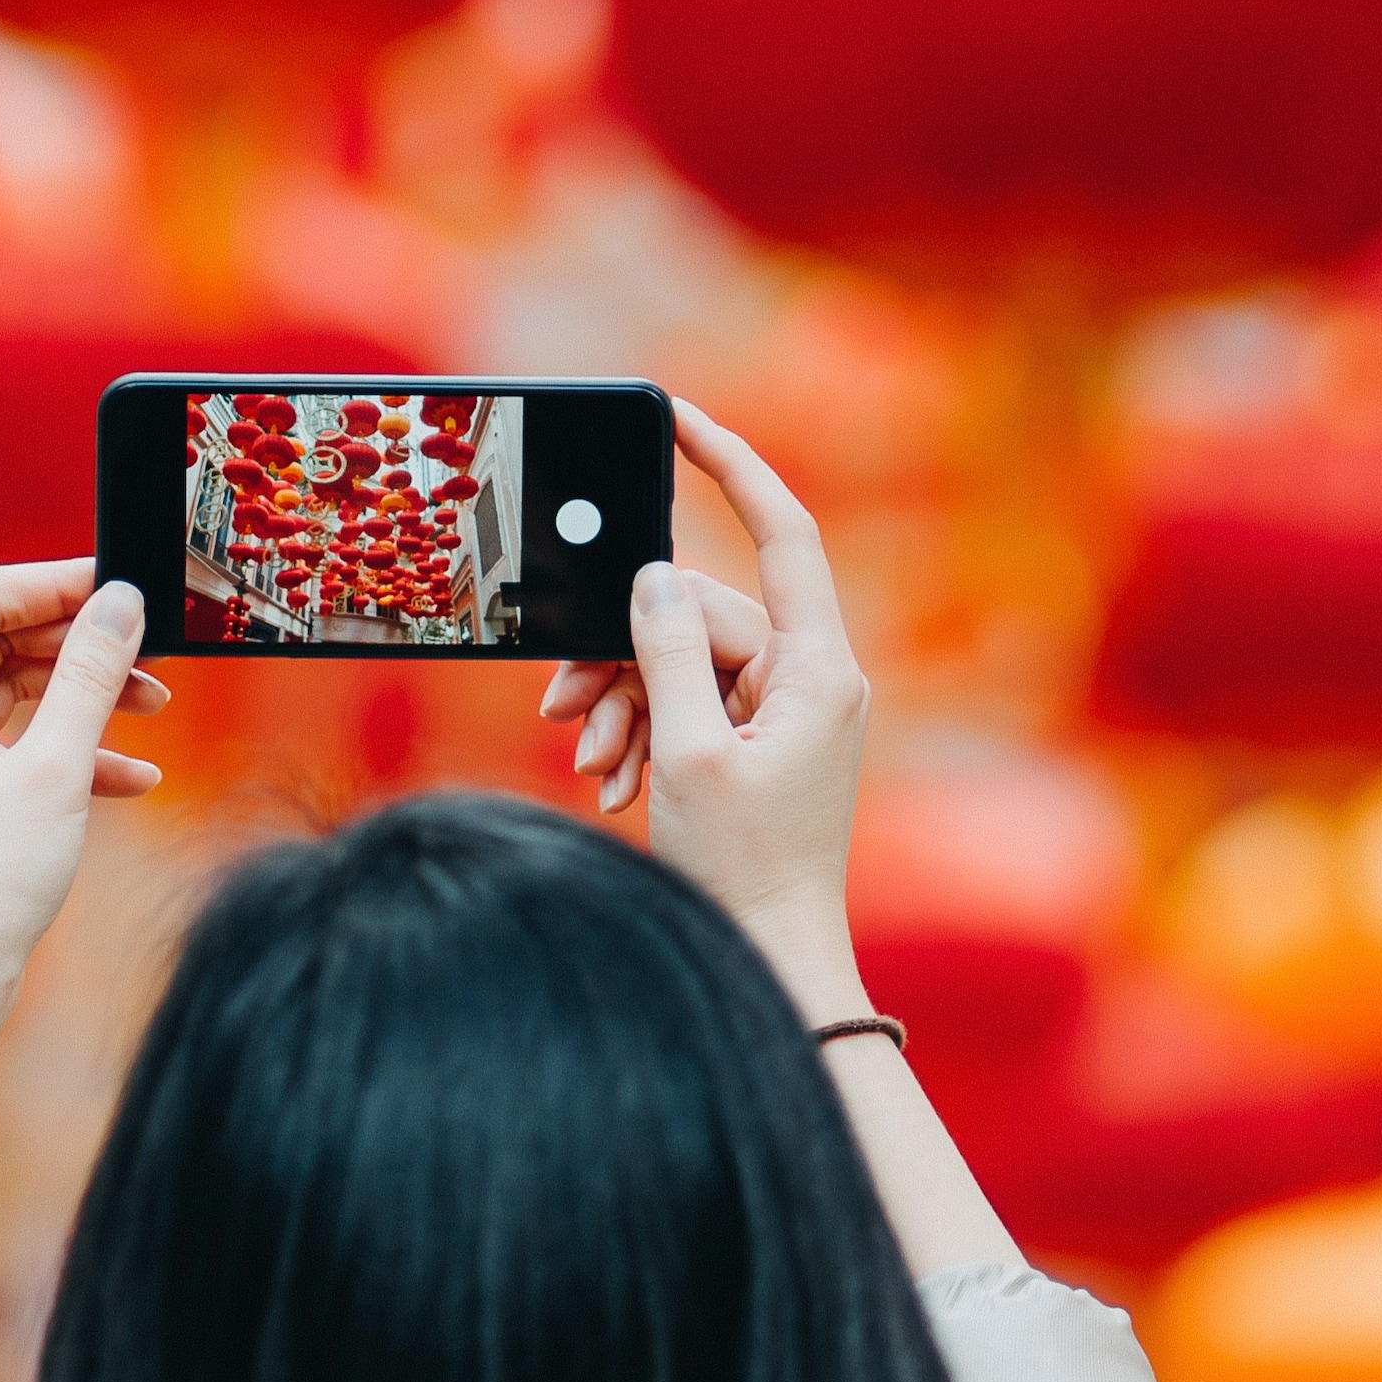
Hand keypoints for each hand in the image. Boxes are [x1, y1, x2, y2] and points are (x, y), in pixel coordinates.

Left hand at [0, 561, 166, 995]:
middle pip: (0, 641)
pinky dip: (67, 751)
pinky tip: (133, 777)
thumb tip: (120, 603)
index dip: (56, 583)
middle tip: (150, 652)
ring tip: (154, 709)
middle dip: (81, 647)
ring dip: (84, 700)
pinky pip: (10, 745)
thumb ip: (91, 676)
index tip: (121, 586)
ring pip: (13, 693)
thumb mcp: (54, 767)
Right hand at [538, 402, 870, 1012]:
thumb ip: (668, 651)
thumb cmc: (744, 871)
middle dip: (624, 658)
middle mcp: (813, 679)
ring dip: (626, 708)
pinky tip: (616, 786)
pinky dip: (646, 737)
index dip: (731, 465)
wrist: (773, 963)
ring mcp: (789, 712)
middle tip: (563, 712)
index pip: (781, 533)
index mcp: (818, 668)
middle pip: (701, 615)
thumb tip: (655, 574)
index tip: (679, 417)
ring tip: (592, 766)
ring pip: (684, 664)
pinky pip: (692, 707)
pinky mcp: (762, 743)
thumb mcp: (689, 752)